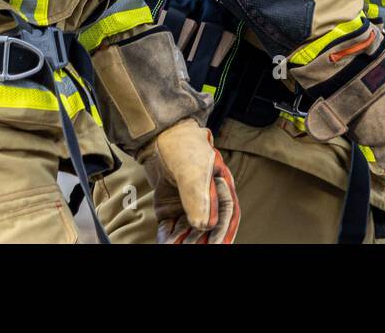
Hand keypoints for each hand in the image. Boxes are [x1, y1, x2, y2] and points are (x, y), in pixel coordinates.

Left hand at [139, 118, 239, 243]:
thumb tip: (206, 225)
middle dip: (202, 239)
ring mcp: (187, 203)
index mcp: (220, 186)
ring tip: (176, 247)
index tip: (218, 246)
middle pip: (209, 225)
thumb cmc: (181, 145)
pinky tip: (166, 242)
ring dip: (185, 240)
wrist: (156, 137)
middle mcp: (206, 197)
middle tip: (194, 247)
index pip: (228, 214)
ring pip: (190, 229)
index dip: (224, 232)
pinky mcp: (170, 207)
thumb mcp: (192, 169)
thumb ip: (199, 196)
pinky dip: (169, 236)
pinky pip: (172, 227)